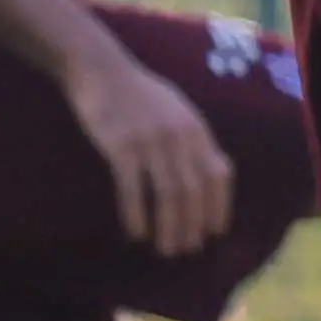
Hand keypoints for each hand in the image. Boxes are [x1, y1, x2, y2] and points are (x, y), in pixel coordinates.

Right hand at [52, 33, 227, 260]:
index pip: (219, 174)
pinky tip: (136, 234)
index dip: (219, 206)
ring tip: (166, 250)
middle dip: (193, 224)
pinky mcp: (121, 146)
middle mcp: (180, 136)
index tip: (215, 232)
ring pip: (168, 194)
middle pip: (194, 190)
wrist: (101, 69)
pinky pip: (132, 188)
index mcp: (197, 129)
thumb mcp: (177, 111)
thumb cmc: (139, 95)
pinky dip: (136, 214)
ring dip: (169, 226)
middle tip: (187, 250)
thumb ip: (193, 140)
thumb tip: (210, 173)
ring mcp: (151, 141)